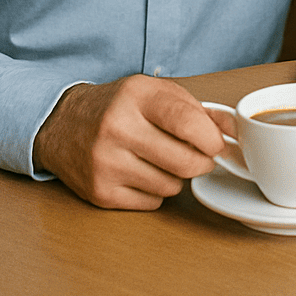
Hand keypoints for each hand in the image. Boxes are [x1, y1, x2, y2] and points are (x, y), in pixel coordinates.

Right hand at [33, 75, 226, 210]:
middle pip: (185, 162)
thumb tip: (234, 131)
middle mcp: (117, 129)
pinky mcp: (99, 192)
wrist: (61, 124)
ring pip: (171, 185)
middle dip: (202, 162)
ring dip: (176, 176)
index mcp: (135, 97)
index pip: (187, 122)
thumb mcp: (155, 92)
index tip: (217, 144)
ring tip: (161, 159)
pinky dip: (156, 192)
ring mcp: (106, 163)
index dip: (212, 138)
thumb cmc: (117, 106)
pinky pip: (152, 203)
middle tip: (199, 155)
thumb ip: (197, 109)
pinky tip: (142, 173)